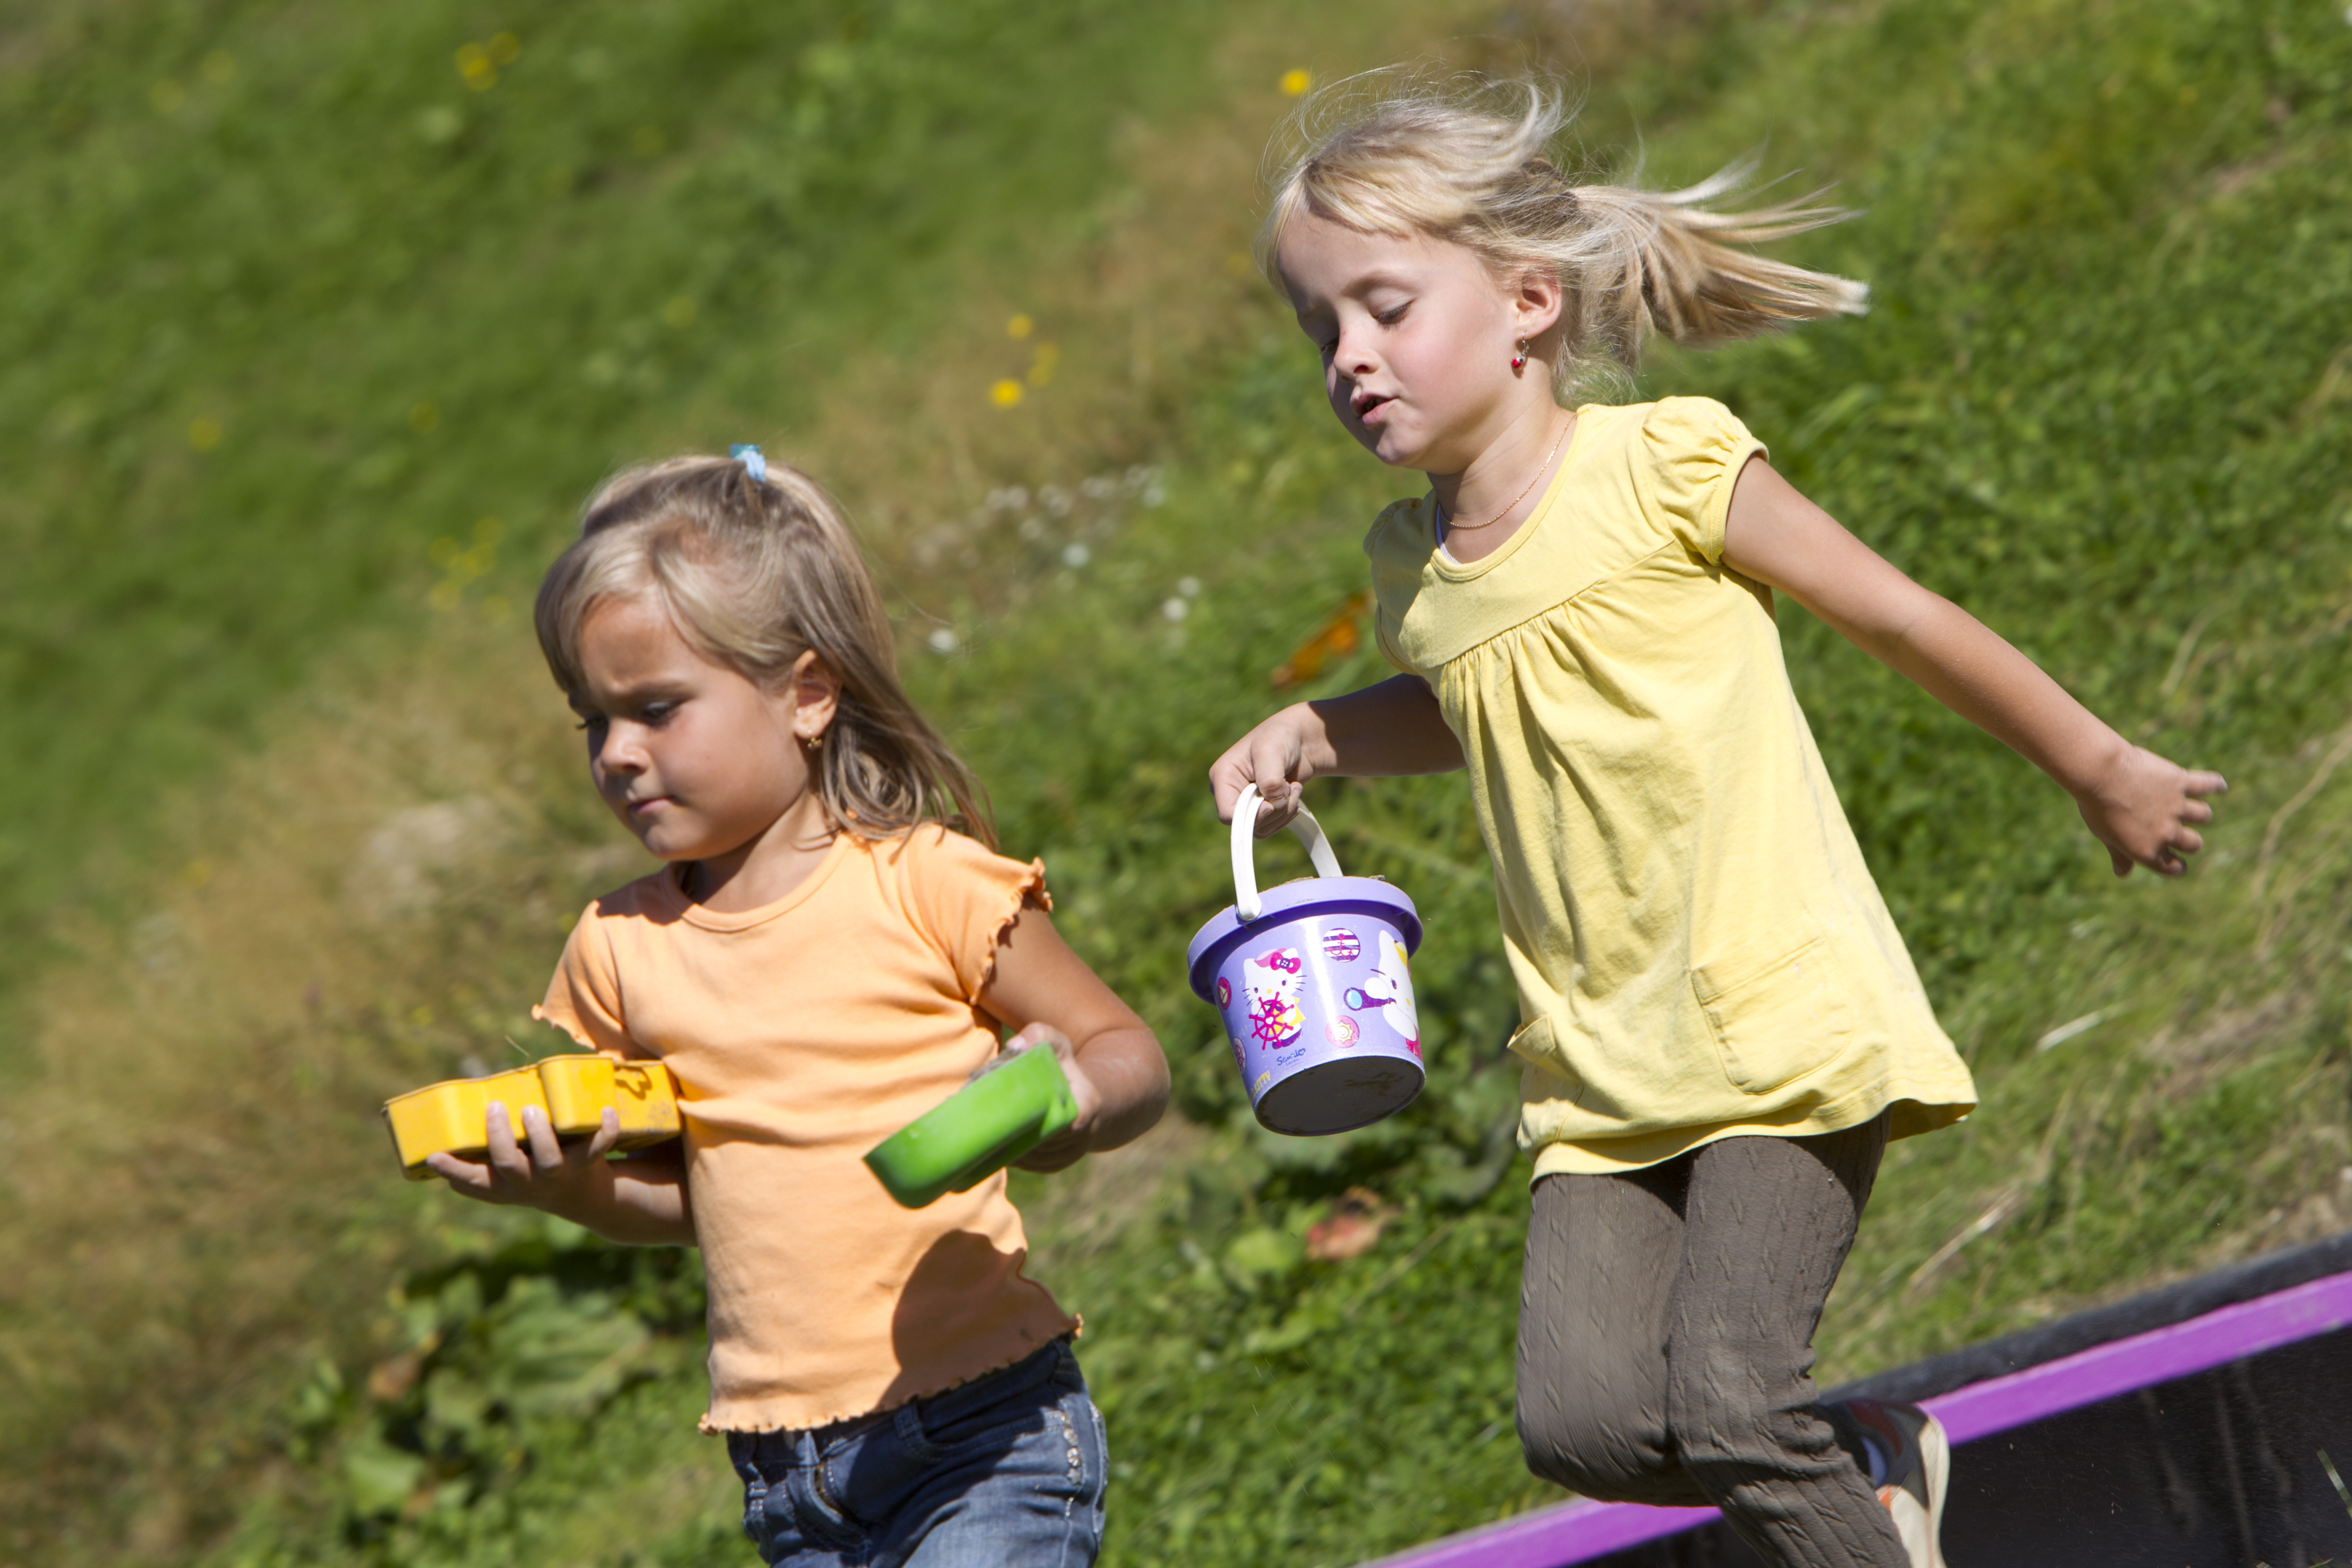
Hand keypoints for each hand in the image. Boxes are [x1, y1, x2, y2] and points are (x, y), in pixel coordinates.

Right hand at [425, 1100, 621, 1216]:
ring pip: (549, 1161)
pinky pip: (597, 1148)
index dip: (453, 1170)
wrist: (580, 1196)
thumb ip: (485, 1152)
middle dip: (500, 1138)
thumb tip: (459, 1110)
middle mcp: (528, 1183)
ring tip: (532, 1110)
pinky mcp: (586, 1164)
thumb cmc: (531, 1172)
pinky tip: (605, 1110)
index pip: (473, 1181)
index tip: (434, 1155)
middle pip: (509, 1167)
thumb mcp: (506, 1172)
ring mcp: (557, 1175)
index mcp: (503, 1185)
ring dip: (540, 1135)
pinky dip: (604, 1130)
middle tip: (494, 1108)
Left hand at [998, 1023, 1105, 1173]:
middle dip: (1011, 1134)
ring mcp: (1067, 1156)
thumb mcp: (1057, 1044)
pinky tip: (994, 1143)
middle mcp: (1080, 1138)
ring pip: (1031, 1158)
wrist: (1085, 1095)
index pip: (1055, 1122)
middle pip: (1038, 1143)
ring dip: (1008, 1148)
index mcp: (1084, 1108)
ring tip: (984, 1131)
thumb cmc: (1066, 1066)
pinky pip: (1029, 1165)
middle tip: (982, 1121)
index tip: (1004, 1110)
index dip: (1028, 1119)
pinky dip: (1012, 1157)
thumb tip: (1015, 1046)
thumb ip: (1038, 1037)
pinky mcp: (1055, 1166)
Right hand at [1207, 705, 1319, 836]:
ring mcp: (1246, 803)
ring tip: (1293, 788)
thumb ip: (1269, 781)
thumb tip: (1272, 805)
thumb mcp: (1271, 752)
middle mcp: (1230, 793)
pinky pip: (1271, 826)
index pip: (1228, 815)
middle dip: (1273, 811)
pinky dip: (1287, 814)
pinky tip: (1293, 794)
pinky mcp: (1261, 809)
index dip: (1251, 816)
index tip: (1272, 803)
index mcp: (1223, 777)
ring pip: (1261, 828)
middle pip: (1247, 825)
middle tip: (1288, 788)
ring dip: (1284, 812)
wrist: (1301, 740)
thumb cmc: (1280, 737)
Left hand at [2072, 744, 2225, 876]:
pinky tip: (2219, 786)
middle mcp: (2167, 833)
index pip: (2174, 868)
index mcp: (2148, 851)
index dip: (2177, 867)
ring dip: (2199, 813)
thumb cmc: (2096, 806)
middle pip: (2194, 843)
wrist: (2100, 774)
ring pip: (2204, 815)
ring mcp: (2176, 807)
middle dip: (2190, 840)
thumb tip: (2123, 874)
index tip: (2179, 863)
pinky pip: (2207, 784)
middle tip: (2180, 832)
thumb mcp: (2105, 836)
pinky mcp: (2181, 782)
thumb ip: (2120, 855)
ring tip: (2190, 807)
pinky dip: (2215, 784)